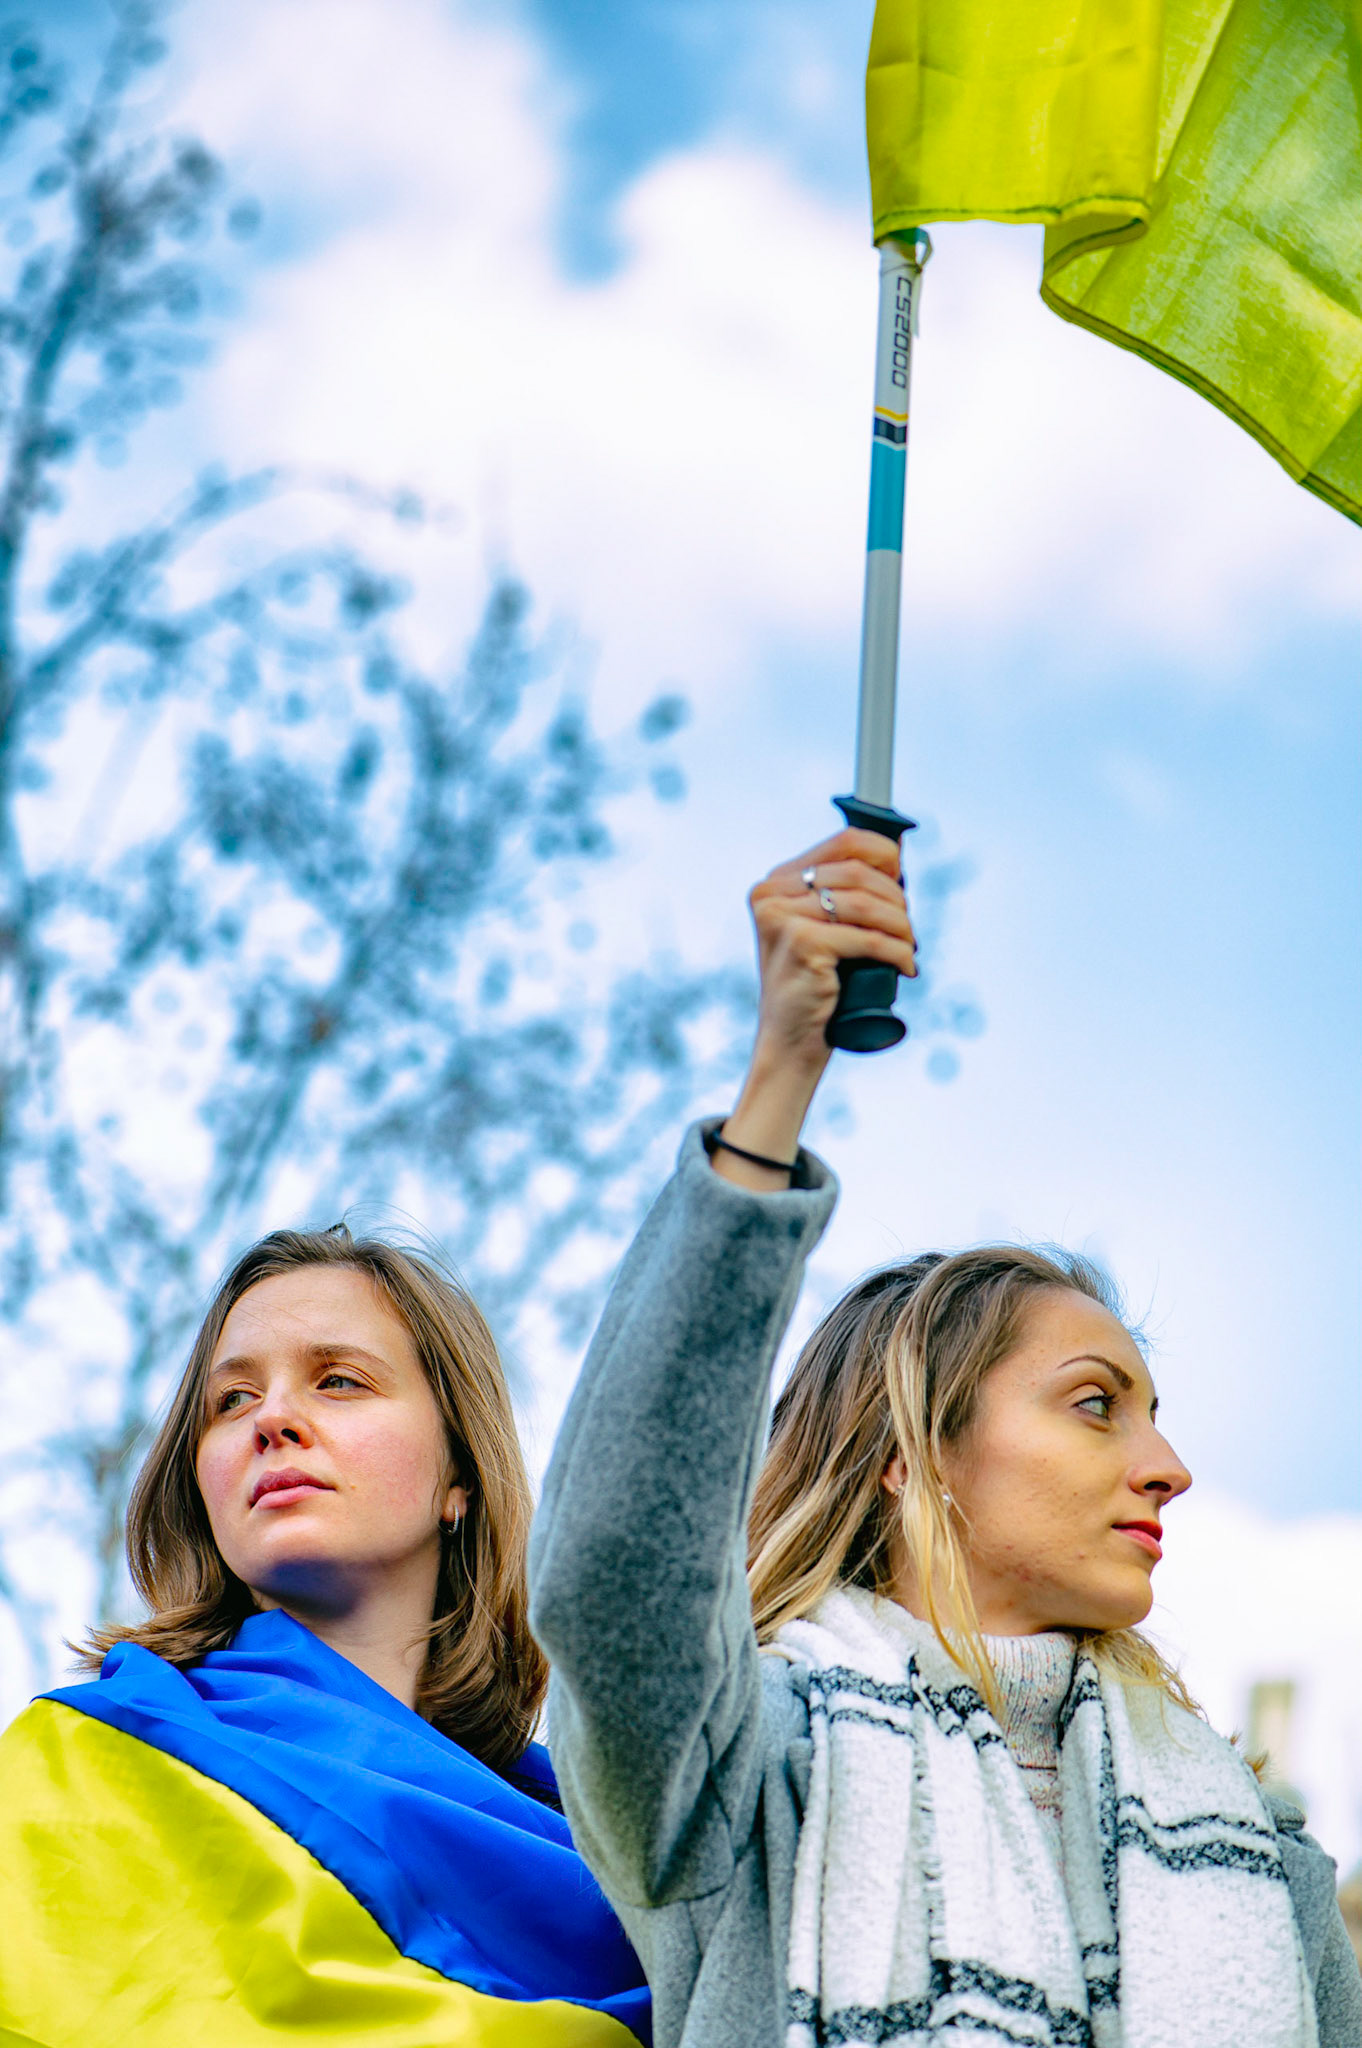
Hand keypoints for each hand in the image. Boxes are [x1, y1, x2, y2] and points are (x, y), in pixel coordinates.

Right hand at [712, 828, 916, 1189]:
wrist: (791, 1043)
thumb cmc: (815, 988)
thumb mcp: (822, 930)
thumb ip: (843, 895)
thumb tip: (898, 861)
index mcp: (776, 883)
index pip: (844, 843)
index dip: (885, 855)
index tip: (903, 879)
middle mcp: (772, 894)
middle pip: (859, 873)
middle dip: (897, 900)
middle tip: (909, 930)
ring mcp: (782, 917)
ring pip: (867, 904)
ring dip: (902, 926)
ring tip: (910, 948)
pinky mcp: (801, 942)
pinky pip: (869, 938)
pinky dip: (897, 952)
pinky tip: (906, 966)